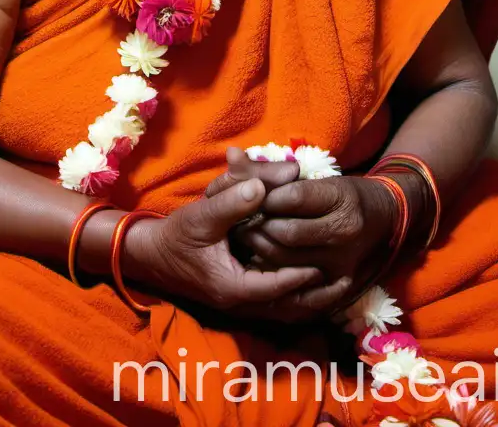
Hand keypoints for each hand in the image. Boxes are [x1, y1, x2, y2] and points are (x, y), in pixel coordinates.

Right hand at [122, 178, 354, 321]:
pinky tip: (314, 284)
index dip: (300, 276)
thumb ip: (231, 201)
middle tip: (345, 281)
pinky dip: (296, 296)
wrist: (152, 254)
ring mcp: (240, 304)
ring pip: (285, 311)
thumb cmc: (177, 235)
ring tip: (340, 287)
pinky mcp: (240, 297)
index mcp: (231, 286)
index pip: (275, 287)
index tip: (323, 263)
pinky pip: (276, 305)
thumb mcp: (201, 215)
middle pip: (287, 308)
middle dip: (317, 297)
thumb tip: (261, 187)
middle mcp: (239, 302)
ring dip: (311, 300)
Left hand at [238, 174, 397, 300]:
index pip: (291, 197)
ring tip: (244, 238)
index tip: (247, 197)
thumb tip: (230, 155)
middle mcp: (344, 230)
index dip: (262, 197)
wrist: (384, 219)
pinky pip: (295, 282)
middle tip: (238, 221)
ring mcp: (343, 260)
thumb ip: (268, 169)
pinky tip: (260, 262)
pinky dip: (273, 272)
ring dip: (258, 249)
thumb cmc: (342, 192)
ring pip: (286, 259)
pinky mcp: (339, 283)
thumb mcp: (314, 175)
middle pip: (286, 233)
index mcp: (340, 197)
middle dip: (256, 226)